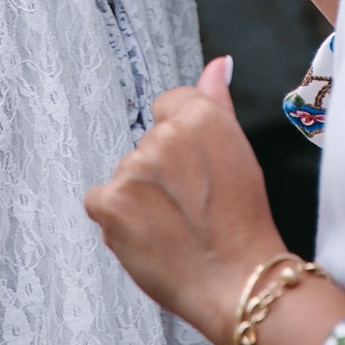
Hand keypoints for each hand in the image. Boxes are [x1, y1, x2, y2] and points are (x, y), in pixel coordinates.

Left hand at [84, 58, 285, 344]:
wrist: (237, 281)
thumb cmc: (243, 221)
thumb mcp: (239, 152)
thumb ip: (217, 99)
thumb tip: (218, 63)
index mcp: (198, 115)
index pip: (168, 109)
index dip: (184, 148)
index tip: (198, 174)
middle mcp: (162, 135)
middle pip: (146, 145)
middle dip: (161, 173)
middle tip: (190, 207)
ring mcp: (133, 169)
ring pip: (126, 175)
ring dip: (140, 198)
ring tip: (173, 228)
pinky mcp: (109, 203)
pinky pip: (100, 201)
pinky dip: (117, 220)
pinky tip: (148, 237)